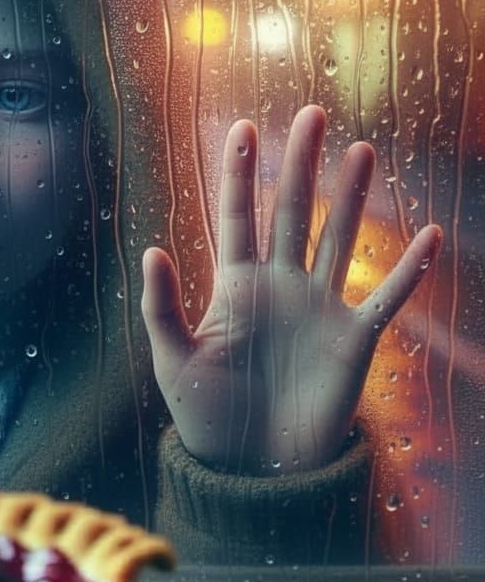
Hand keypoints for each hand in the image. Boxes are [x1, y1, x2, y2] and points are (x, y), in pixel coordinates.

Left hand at [141, 105, 441, 474]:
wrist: (252, 467)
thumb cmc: (208, 414)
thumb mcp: (175, 359)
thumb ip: (163, 307)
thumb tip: (152, 250)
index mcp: (235, 287)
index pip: (237, 217)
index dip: (239, 175)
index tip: (243, 129)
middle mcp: (280, 286)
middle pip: (292, 213)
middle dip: (300, 165)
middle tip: (310, 114)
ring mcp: (319, 308)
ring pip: (339, 240)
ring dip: (352, 198)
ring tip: (362, 149)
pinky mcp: (353, 339)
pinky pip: (387, 298)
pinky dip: (409, 271)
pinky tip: (429, 235)